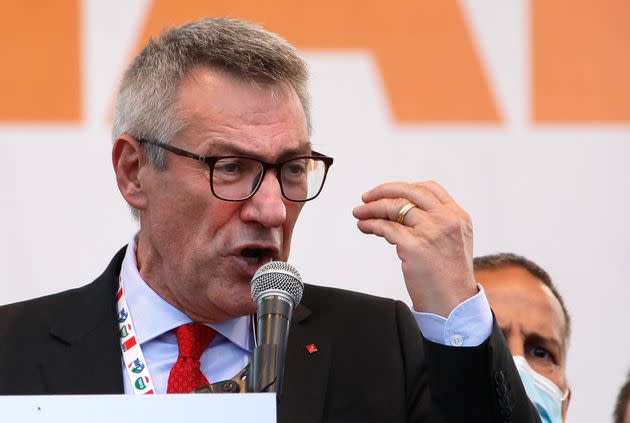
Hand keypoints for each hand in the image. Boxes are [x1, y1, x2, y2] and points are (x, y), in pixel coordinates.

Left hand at [352, 181, 476, 316]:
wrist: (453, 305)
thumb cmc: (449, 278)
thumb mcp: (453, 241)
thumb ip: (436, 223)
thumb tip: (401, 211)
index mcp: (457, 216)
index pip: (429, 188)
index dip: (404, 187)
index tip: (387, 192)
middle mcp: (446, 220)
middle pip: (408, 193)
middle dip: (383, 191)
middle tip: (366, 197)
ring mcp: (431, 232)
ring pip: (394, 207)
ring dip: (371, 208)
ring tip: (359, 213)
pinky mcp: (414, 247)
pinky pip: (385, 227)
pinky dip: (371, 224)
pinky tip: (364, 226)